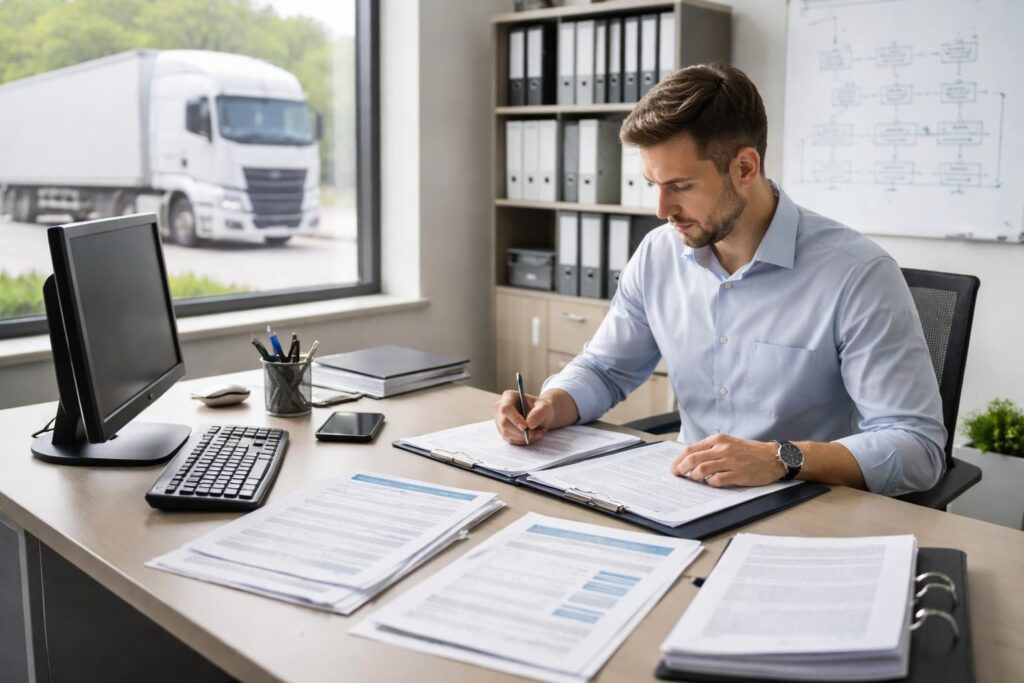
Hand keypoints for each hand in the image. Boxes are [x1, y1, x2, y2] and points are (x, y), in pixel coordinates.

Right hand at [494, 390, 553, 444]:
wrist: (540, 416)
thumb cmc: (541, 408)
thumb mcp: (544, 407)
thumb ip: (539, 413)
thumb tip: (529, 424)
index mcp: (509, 396)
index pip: (506, 408)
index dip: (514, 418)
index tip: (526, 427)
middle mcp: (500, 408)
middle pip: (504, 423)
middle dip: (521, 432)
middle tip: (538, 434)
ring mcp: (500, 421)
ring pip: (507, 433)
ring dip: (524, 437)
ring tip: (539, 433)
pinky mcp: (503, 432)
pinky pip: (511, 440)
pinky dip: (523, 441)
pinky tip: (533, 436)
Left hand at [669, 433, 785, 487]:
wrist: (772, 457)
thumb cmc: (748, 451)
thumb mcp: (728, 443)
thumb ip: (711, 449)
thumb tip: (689, 460)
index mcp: (718, 440)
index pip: (691, 449)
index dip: (678, 460)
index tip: (674, 468)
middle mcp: (723, 449)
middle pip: (693, 459)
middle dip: (681, 469)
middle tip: (677, 475)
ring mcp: (730, 461)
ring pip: (702, 470)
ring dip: (695, 477)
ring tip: (695, 479)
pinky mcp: (738, 474)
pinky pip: (717, 480)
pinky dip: (710, 483)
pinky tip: (711, 482)